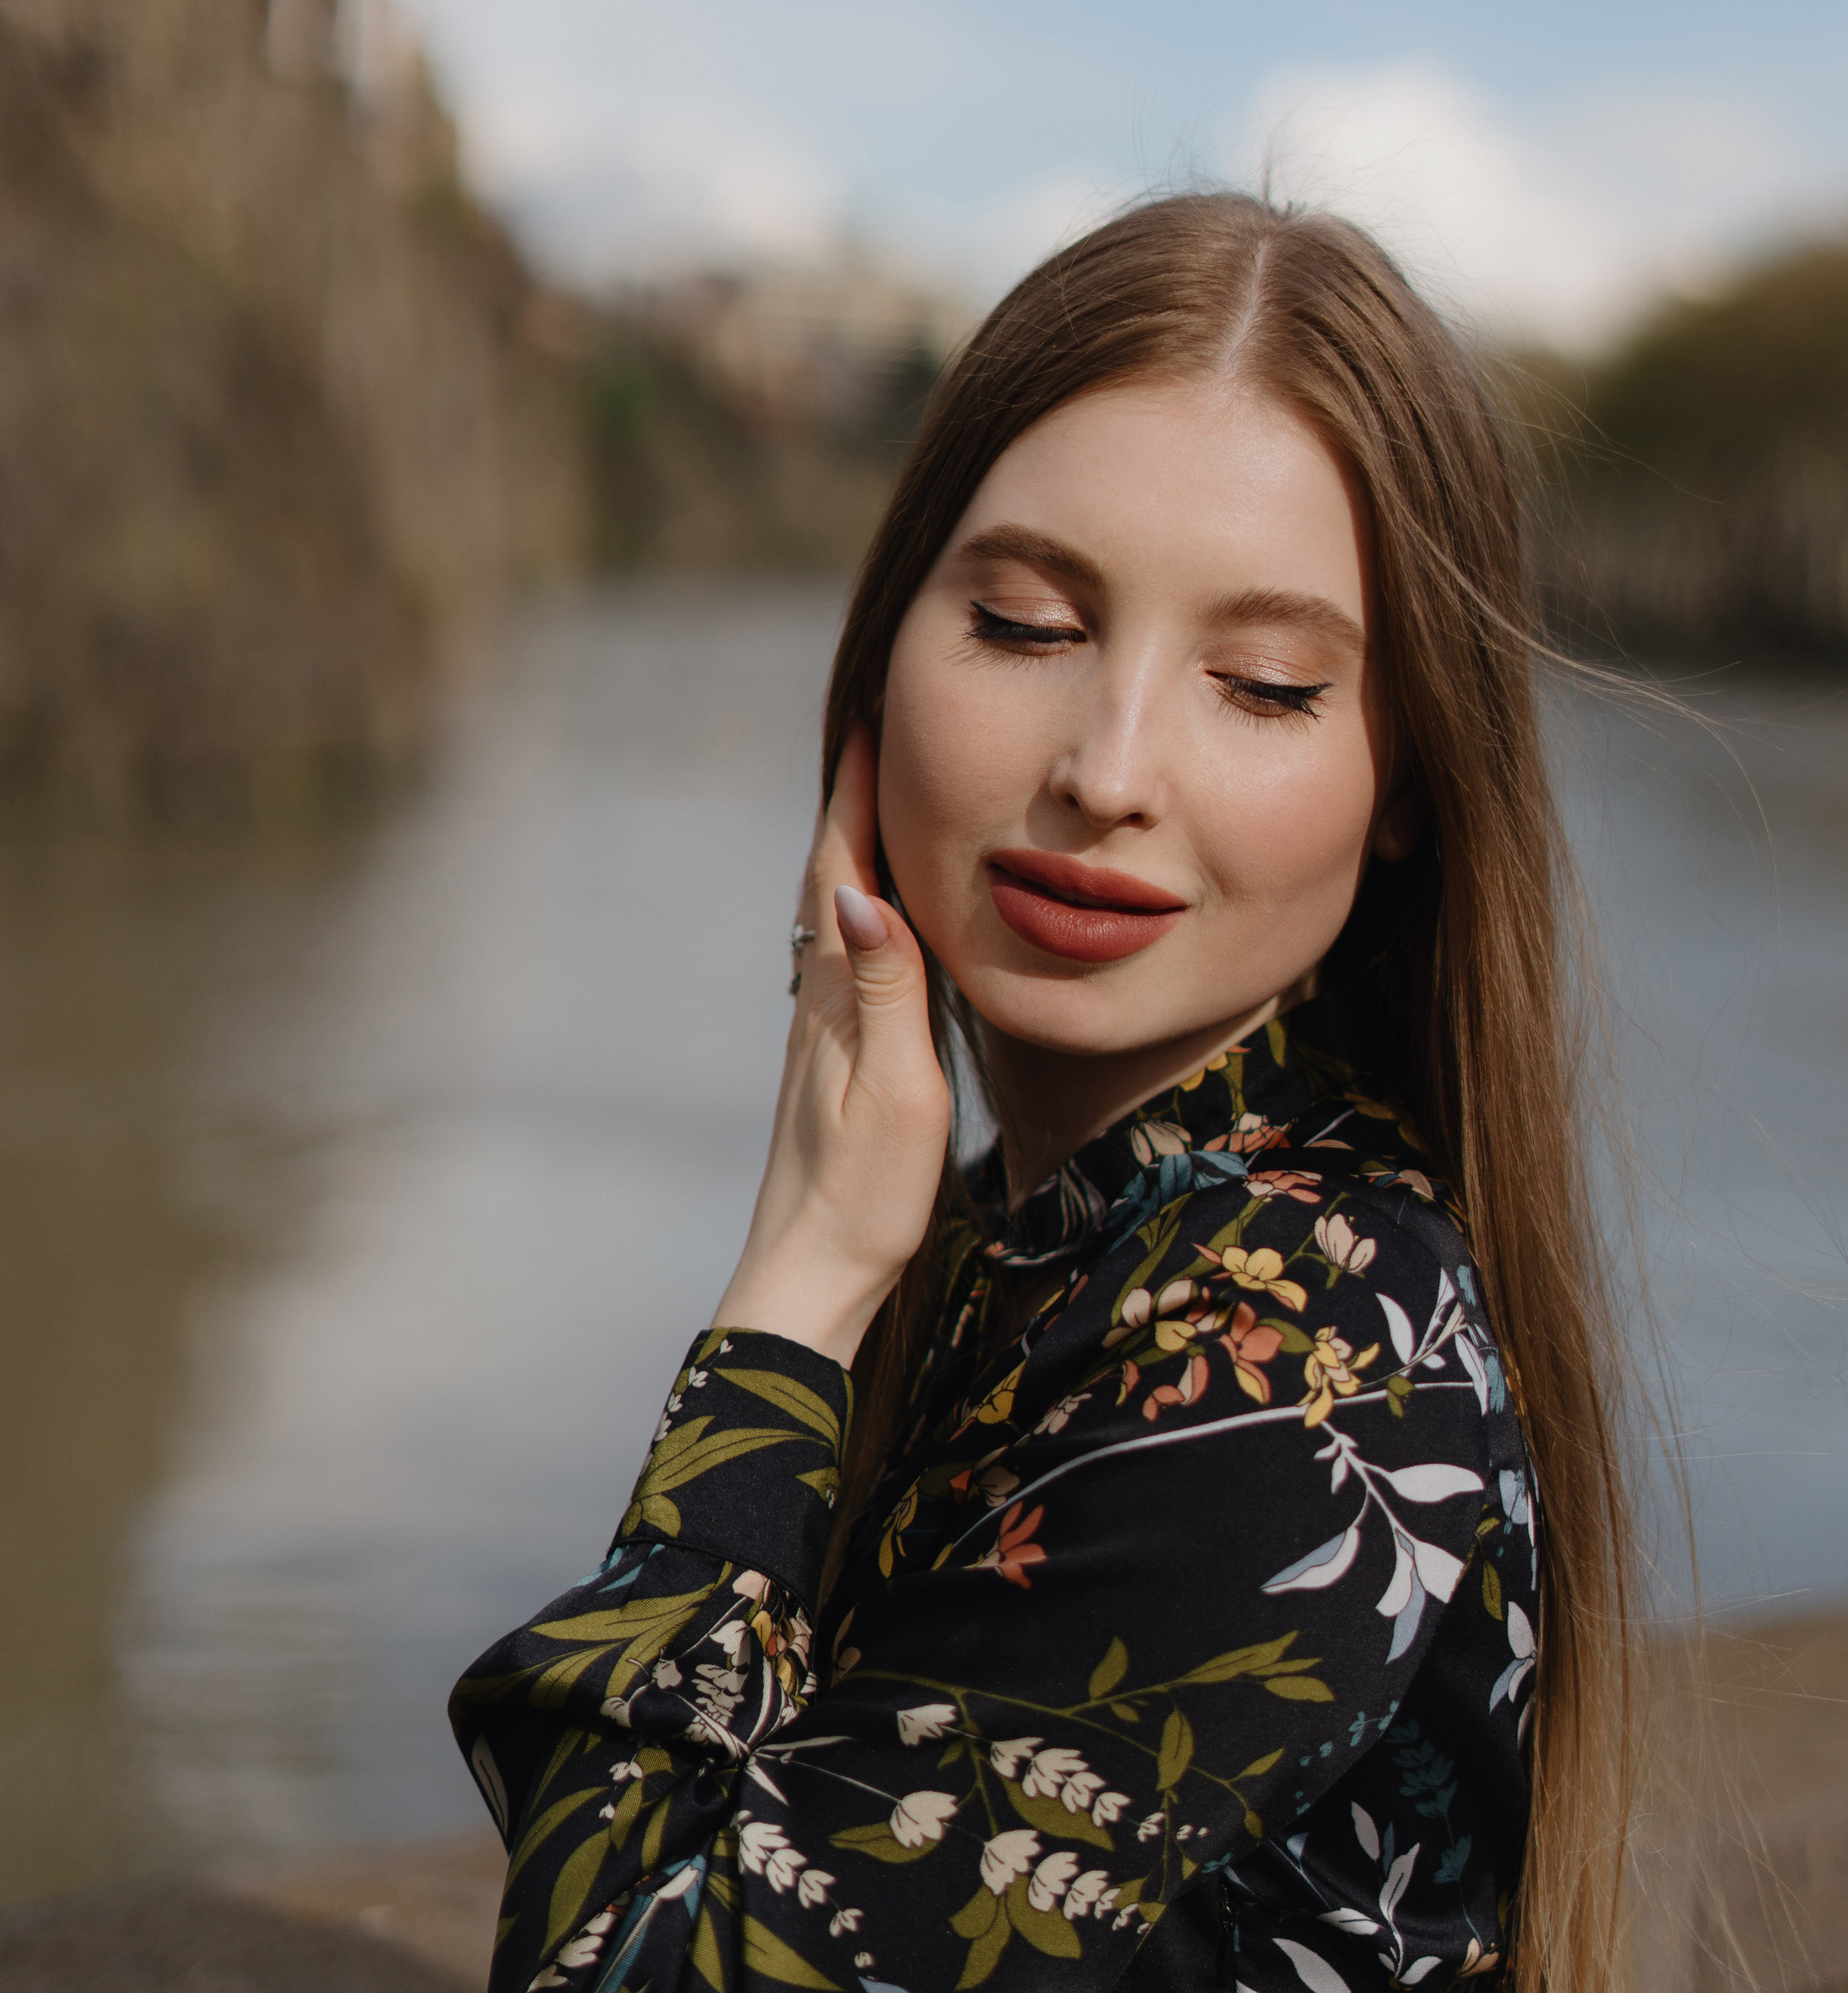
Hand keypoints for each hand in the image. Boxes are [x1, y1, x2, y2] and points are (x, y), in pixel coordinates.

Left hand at [710, 724, 951, 1368]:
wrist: (809, 1274)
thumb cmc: (862, 1193)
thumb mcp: (894, 1089)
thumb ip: (888, 990)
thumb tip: (864, 891)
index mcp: (835, 996)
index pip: (842, 870)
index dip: (856, 794)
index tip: (875, 718)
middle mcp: (818, 999)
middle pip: (831, 875)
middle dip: (854, 800)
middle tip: (880, 728)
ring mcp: (819, 1029)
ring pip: (833, 913)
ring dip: (855, 848)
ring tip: (881, 794)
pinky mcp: (828, 1058)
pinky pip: (845, 954)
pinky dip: (861, 905)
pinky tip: (876, 912)